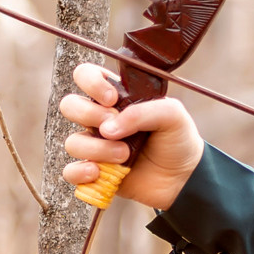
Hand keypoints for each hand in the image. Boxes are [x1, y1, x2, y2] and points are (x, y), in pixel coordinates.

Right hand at [59, 63, 203, 209]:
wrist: (184, 178)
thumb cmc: (177, 140)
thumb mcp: (172, 115)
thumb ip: (141, 112)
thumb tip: (108, 129)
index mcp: (117, 97)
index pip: (86, 75)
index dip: (91, 82)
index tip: (112, 99)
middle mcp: (101, 119)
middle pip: (69, 105)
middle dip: (89, 115)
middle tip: (113, 127)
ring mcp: (96, 145)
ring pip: (73, 142)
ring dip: (97, 149)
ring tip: (124, 155)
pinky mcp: (95, 172)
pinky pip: (70, 172)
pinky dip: (80, 173)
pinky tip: (99, 173)